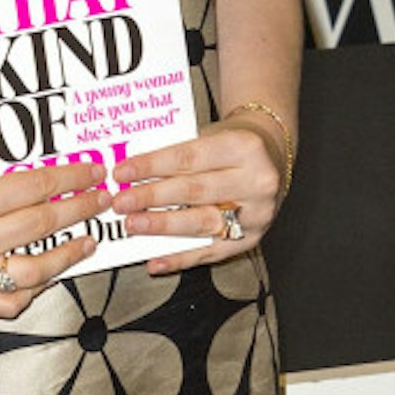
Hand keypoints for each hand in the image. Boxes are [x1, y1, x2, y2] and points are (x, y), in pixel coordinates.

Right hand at [0, 148, 108, 316]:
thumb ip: (1, 169)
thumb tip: (50, 168)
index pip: (40, 187)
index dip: (73, 179)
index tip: (94, 173)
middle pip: (44, 225)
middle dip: (80, 210)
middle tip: (101, 200)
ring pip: (36, 272)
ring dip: (68, 255)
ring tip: (86, 241)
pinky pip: (6, 304)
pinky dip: (31, 291)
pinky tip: (46, 275)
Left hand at [108, 117, 283, 274]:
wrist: (273, 156)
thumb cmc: (232, 143)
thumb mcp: (211, 134)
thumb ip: (179, 152)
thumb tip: (133, 173)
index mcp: (244, 147)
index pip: (189, 157)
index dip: (152, 165)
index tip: (122, 172)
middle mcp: (256, 182)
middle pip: (194, 191)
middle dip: (152, 198)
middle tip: (121, 202)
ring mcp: (256, 214)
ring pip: (202, 223)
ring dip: (163, 227)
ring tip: (134, 225)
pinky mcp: (252, 239)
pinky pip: (211, 252)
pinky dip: (180, 258)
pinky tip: (156, 260)